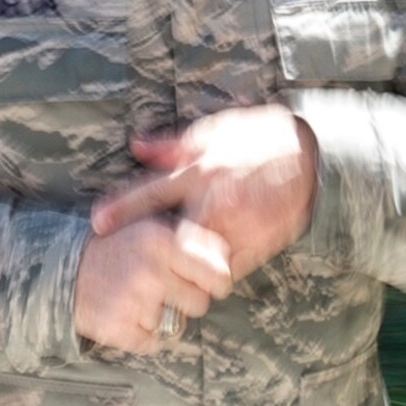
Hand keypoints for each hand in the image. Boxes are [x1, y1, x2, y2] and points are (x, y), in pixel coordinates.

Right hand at [73, 217, 232, 353]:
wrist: (65, 271)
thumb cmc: (118, 249)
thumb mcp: (150, 228)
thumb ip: (190, 239)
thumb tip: (231, 256)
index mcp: (161, 241)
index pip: (218, 274)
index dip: (217, 282)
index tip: (209, 283)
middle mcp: (149, 271)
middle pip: (200, 304)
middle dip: (186, 299)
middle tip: (163, 288)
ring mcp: (133, 302)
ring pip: (177, 325)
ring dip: (162, 317)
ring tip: (139, 298)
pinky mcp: (119, 328)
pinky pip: (154, 343)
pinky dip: (144, 334)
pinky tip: (127, 314)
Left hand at [91, 105, 318, 282]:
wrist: (309, 157)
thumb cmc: (254, 140)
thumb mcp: (211, 133)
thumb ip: (170, 145)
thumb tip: (135, 145)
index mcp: (200, 172)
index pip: (152, 191)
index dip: (122, 208)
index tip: (97, 223)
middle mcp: (217, 201)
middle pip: (174, 239)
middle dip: (154, 253)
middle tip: (137, 262)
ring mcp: (241, 226)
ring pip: (202, 260)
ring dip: (184, 269)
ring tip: (169, 273)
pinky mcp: (261, 244)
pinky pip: (230, 267)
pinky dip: (214, 271)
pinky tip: (203, 271)